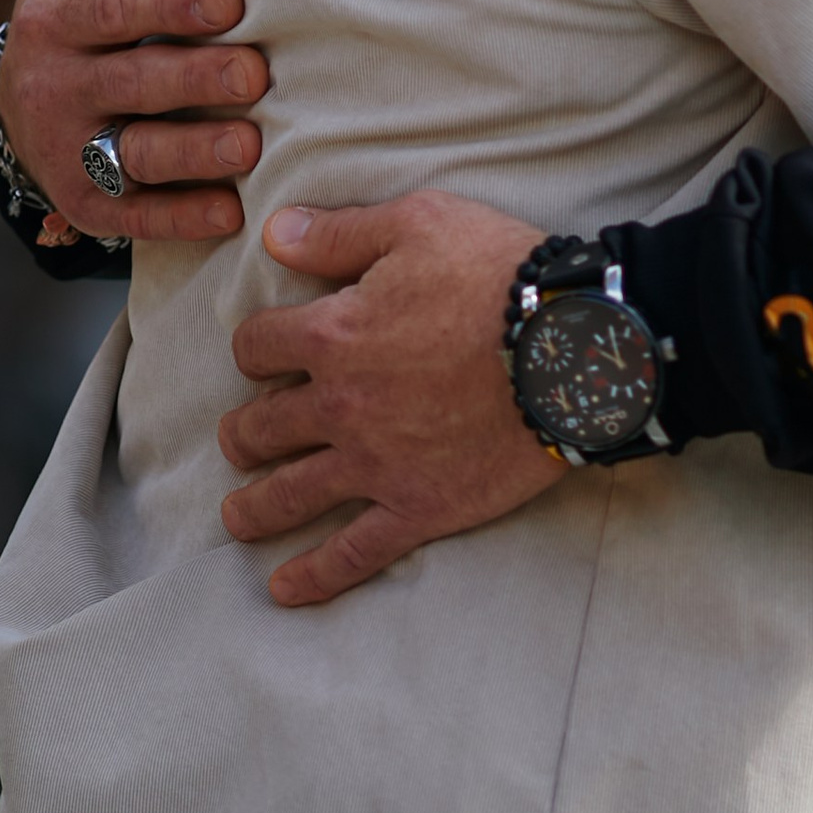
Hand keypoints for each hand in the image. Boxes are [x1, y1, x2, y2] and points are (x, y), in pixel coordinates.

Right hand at [0, 0, 264, 241]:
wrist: (25, 99)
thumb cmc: (84, 2)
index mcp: (57, 14)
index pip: (115, 9)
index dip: (170, 4)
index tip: (231, 0)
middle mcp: (55, 84)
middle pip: (132, 83)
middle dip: (194, 80)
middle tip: (258, 73)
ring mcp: (67, 149)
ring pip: (133, 156)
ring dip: (193, 154)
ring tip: (251, 145)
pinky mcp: (87, 203)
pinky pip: (135, 216)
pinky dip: (182, 216)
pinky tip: (232, 210)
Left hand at [220, 192, 554, 602]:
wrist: (573, 346)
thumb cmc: (500, 274)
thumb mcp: (419, 223)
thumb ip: (340, 233)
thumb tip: (273, 234)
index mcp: (334, 334)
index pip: (257, 347)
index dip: (255, 349)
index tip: (266, 355)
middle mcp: (341, 405)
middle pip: (260, 427)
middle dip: (245, 433)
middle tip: (244, 439)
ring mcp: (376, 464)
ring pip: (290, 495)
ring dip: (254, 507)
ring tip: (239, 515)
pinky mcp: (418, 507)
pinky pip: (353, 553)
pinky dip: (314, 576)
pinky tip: (284, 589)